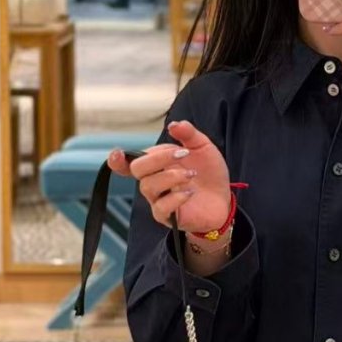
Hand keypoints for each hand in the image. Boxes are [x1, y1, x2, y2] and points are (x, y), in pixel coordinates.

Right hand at [108, 122, 230, 233]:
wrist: (224, 199)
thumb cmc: (208, 173)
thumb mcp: (202, 148)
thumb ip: (188, 134)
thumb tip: (173, 124)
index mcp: (156, 163)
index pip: (129, 162)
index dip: (117, 160)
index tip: (118, 154)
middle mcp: (152, 180)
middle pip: (137, 169)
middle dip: (158, 159)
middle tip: (183, 154)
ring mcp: (158, 199)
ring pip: (148, 186)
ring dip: (170, 177)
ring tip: (192, 175)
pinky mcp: (168, 216)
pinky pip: (160, 207)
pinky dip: (175, 197)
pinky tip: (190, 192)